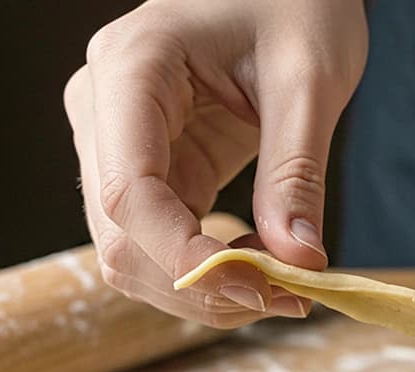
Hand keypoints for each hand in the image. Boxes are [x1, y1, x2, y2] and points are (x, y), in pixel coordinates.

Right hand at [65, 0, 367, 326]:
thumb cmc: (295, 3)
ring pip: (132, 256)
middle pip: (120, 238)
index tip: (260, 289)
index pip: (127, 193)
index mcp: (130, 69)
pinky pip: (163, 244)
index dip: (185, 259)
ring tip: (284, 289)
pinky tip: (264, 272)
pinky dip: (209, 274)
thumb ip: (296, 173)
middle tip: (288, 299)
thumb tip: (297, 260)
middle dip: (199, 287)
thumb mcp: (310, 81)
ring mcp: (118, 144)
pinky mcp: (151, 170)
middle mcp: (104, 110)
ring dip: (203, 291)